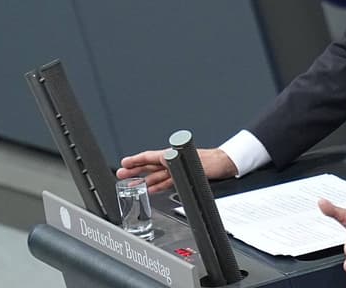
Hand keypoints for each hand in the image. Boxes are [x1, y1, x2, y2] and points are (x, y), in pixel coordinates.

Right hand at [117, 148, 236, 193]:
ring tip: (131, 185)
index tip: (124, 163)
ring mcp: (177, 169)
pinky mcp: (183, 177)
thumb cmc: (211, 162)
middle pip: (149, 166)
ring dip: (143, 180)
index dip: (135, 160)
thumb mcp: (192, 161)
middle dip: (134, 170)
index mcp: (172, 155)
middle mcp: (172, 161)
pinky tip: (150, 190)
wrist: (225, 166)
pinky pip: (166, 182)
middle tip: (120, 175)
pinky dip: (156, 186)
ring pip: (156, 175)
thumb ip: (177, 162)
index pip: (149, 157)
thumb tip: (164, 159)